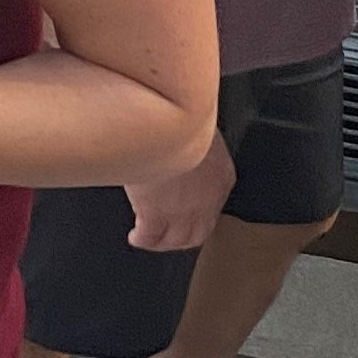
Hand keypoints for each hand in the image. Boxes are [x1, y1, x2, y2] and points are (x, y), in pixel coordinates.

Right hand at [127, 128, 235, 258]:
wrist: (169, 120)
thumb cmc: (184, 116)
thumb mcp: (198, 131)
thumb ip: (194, 145)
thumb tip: (183, 145)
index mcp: (221, 177)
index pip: (213, 206)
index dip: (197, 214)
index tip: (184, 212)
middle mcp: (206, 200)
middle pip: (197, 233)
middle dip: (181, 238)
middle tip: (168, 235)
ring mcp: (182, 212)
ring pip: (174, 240)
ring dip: (161, 241)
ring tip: (150, 238)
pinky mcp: (156, 215)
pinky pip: (149, 237)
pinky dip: (142, 239)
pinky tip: (136, 236)